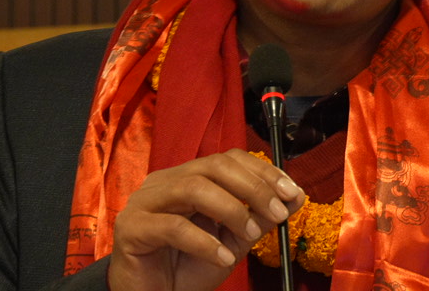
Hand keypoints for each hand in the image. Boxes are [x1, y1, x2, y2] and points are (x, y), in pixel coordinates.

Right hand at [106, 148, 304, 290]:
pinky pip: (173, 227)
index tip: (290, 191)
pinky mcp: (132, 228)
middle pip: (212, 166)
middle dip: (252, 187)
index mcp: (186, 178)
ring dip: (231, 210)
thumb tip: (296, 196)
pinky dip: (205, 242)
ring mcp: (145, 202)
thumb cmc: (187, 268)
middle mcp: (164, 182)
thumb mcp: (233, 241)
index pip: (227, 159)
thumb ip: (260, 218)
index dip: (261, 171)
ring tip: (250, 235)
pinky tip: (222, 258)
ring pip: (193, 188)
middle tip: (277, 212)